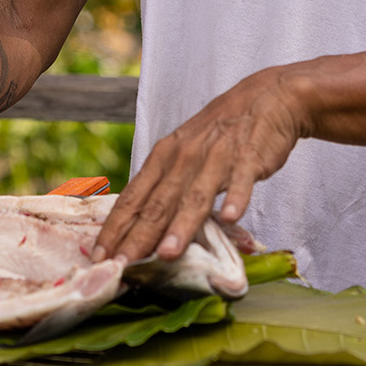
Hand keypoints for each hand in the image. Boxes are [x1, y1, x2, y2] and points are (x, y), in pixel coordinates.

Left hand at [94, 67, 308, 262]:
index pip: (132, 198)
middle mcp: (184, 156)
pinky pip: (240, 179)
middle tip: (121, 266)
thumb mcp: (185, 153)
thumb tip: (142, 227)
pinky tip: (231, 217)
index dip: (114, 229)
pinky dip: (235, 197)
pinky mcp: (248, 156)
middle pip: (157, 203)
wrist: (266, 98)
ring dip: (181, 225)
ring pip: (195, 195)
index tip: (99, 258)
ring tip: (167, 253)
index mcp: (164, 157)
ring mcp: (216, 156)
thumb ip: (167, 187)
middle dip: (137, 238)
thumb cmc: (220, 133)